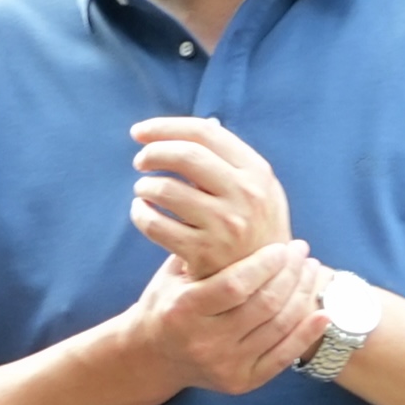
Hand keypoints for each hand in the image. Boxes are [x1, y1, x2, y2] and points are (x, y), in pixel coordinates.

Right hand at [125, 239, 323, 398]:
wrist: (152, 358)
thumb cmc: (166, 306)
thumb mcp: (171, 276)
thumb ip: (201, 253)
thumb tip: (242, 221)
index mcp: (184, 312)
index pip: (235, 285)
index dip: (266, 264)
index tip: (282, 247)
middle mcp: (204, 342)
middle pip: (264, 305)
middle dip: (290, 274)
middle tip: (301, 252)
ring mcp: (225, 365)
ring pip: (279, 326)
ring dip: (303, 295)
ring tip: (310, 271)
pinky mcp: (241, 382)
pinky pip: (284, 356)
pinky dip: (307, 333)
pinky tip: (321, 312)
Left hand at [128, 115, 291, 279]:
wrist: (265, 280)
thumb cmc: (253, 227)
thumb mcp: (258, 189)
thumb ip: (231, 160)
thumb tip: (205, 123)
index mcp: (258, 172)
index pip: (206, 134)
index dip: (166, 127)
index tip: (139, 132)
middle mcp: (246, 195)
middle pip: (185, 155)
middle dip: (152, 153)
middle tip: (139, 161)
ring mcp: (226, 225)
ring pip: (165, 189)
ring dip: (144, 186)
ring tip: (143, 191)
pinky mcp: (204, 253)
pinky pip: (154, 224)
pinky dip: (139, 214)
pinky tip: (141, 212)